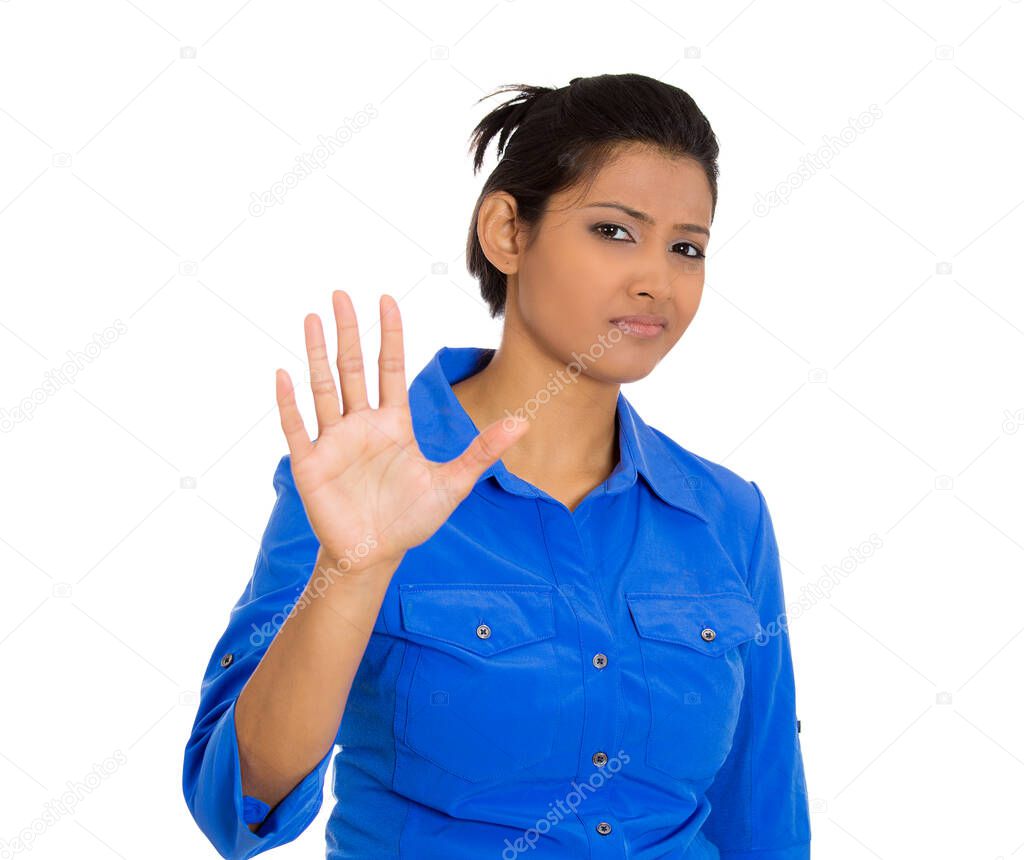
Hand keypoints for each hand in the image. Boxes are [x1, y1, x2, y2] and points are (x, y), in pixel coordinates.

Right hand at [274, 290, 527, 576]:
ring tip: (313, 318)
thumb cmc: (411, 518)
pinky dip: (290, 403)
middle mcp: (362, 425)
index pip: (390, 368)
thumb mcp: (453, 483)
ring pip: (324, 388)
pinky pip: (298, 427)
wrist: (375, 555)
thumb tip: (523, 422)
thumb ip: (483, 450)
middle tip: (342, 294)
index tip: (386, 300)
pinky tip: (283, 374)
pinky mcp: (312, 463)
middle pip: (354, 368)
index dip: (390, 334)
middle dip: (349, 331)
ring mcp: (335, 441)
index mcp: (394, 423)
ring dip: (317, 354)